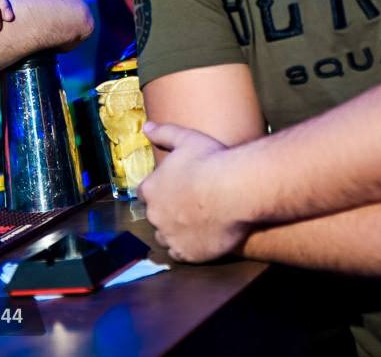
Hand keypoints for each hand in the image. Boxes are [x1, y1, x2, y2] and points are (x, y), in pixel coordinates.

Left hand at [138, 122, 248, 262]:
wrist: (235, 190)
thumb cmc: (211, 161)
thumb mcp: (186, 138)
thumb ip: (164, 133)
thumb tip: (146, 126)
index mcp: (151, 188)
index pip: (145, 193)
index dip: (160, 191)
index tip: (175, 188)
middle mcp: (155, 215)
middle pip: (155, 216)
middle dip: (167, 212)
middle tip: (189, 206)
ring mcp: (170, 236)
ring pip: (165, 237)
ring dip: (175, 232)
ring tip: (195, 224)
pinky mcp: (187, 253)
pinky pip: (180, 254)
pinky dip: (187, 249)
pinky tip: (200, 240)